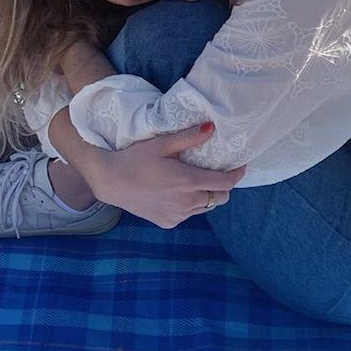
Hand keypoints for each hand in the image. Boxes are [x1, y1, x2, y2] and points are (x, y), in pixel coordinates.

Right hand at [78, 122, 244, 230]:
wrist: (111, 181)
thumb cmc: (135, 159)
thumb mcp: (162, 144)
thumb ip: (189, 137)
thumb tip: (212, 128)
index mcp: (188, 182)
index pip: (226, 183)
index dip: (237, 175)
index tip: (240, 166)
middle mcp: (186, 202)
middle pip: (219, 198)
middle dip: (222, 187)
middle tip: (214, 173)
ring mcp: (177, 215)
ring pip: (204, 207)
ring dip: (205, 196)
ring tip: (192, 182)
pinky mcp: (167, 222)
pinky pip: (188, 214)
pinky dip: (188, 205)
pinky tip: (175, 194)